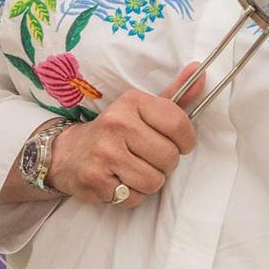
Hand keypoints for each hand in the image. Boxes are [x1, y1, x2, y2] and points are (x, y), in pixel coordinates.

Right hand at [47, 62, 204, 208]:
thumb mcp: (141, 109)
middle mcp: (117, 124)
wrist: (68, 153)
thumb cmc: (114, 132)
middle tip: (146, 157)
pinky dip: (131, 194)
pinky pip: (135, 197)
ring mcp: (105, 152)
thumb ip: (174, 95)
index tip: (177, 143)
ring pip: (154, 181)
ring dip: (148, 181)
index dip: (185, 140)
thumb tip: (200, 71)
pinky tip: (118, 180)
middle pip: (169, 157)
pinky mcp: (96, 180)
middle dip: (164, 164)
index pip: (179, 124)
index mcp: (131, 102)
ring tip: (132, 169)